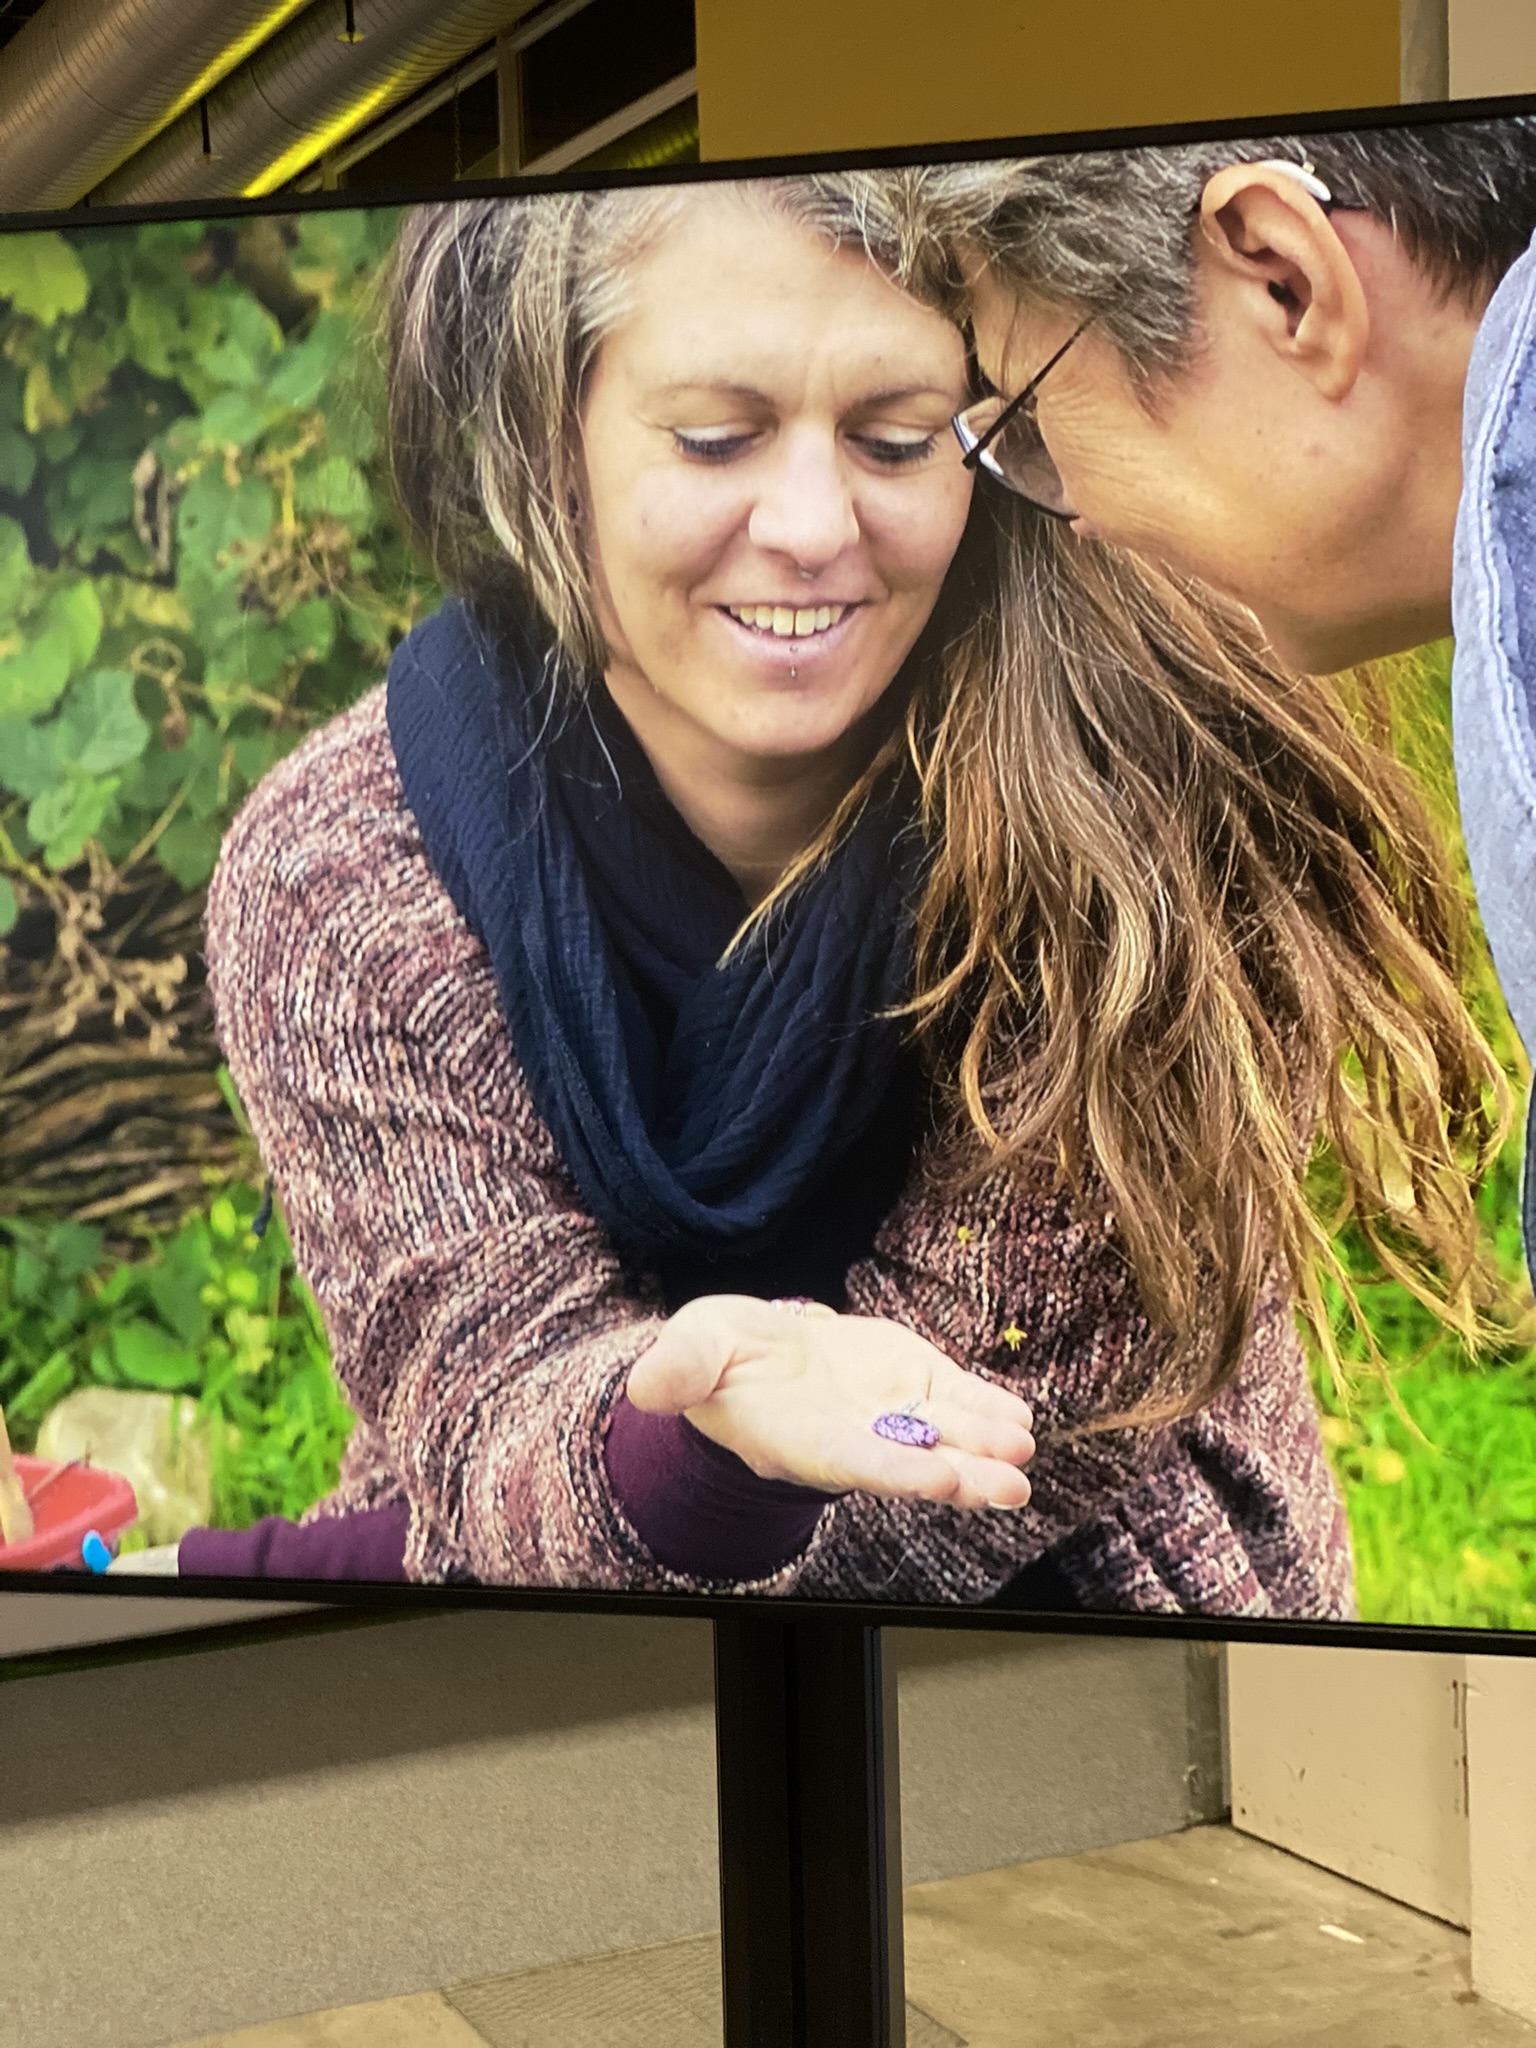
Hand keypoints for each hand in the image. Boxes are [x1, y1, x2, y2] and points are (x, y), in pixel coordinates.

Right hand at [626, 1295, 1033, 1509]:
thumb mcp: (692, 1349)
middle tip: (1006, 1486)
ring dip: (988, 1448)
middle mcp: (855, 1437)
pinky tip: (1019, 1418)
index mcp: (800, 1440)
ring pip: (947, 1437)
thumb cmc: (721, 1356)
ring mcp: (891, 1412)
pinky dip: (989, 1409)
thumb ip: (678, 1370)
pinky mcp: (914, 1381)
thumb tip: (645, 1385)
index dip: (897, 1472)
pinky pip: (957, 1398)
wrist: (758, 1348)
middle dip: (962, 1476)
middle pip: (914, 1463)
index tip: (940, 1479)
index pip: (854, 1463)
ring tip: (1023, 1452)